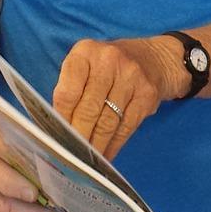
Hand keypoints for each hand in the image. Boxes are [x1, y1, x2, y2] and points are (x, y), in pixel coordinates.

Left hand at [52, 36, 178, 157]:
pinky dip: (114, 145)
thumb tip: (59, 129)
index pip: (67, 93)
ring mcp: (131, 76)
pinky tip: (106, 154)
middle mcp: (108, 60)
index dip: (61, 120)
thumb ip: (71, 90)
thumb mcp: (86, 66)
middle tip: (70, 156)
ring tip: (87, 160)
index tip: (57, 138)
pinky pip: (126, 126)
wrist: (153, 58)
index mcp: (85, 52)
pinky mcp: (147, 94)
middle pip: (88, 109)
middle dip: (78, 137)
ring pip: (107, 121)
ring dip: (96, 145)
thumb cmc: (108, 67)